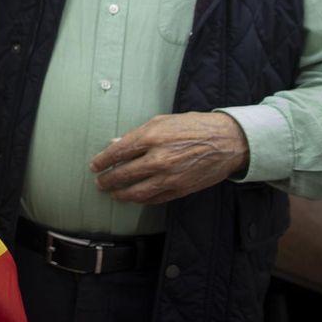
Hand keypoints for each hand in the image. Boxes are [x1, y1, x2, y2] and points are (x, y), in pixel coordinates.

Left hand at [90, 112, 248, 204]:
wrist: (226, 141)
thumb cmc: (194, 126)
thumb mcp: (162, 121)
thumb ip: (137, 134)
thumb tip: (115, 144)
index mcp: (152, 137)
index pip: (118, 152)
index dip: (103, 161)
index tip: (95, 166)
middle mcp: (159, 158)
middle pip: (124, 174)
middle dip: (108, 180)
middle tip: (100, 182)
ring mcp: (170, 177)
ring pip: (137, 192)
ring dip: (121, 194)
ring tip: (113, 193)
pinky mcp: (180, 189)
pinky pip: (155, 199)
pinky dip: (142, 200)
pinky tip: (134, 197)